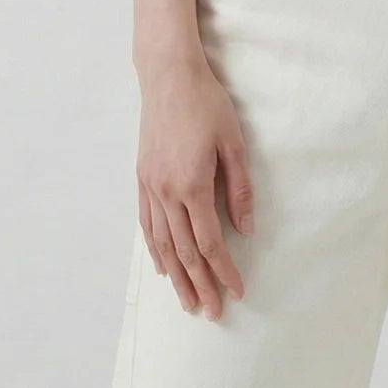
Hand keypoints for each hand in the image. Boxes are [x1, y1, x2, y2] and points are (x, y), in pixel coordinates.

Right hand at [135, 49, 252, 318]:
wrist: (168, 75)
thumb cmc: (206, 104)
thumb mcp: (233, 143)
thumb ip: (240, 189)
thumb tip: (246, 230)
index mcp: (192, 185)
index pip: (210, 241)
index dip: (224, 271)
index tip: (236, 291)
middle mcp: (166, 192)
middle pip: (184, 251)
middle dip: (199, 284)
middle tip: (211, 312)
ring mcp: (150, 186)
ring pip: (162, 243)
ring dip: (176, 276)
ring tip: (187, 301)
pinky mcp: (142, 177)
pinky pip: (147, 223)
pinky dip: (155, 249)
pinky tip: (163, 264)